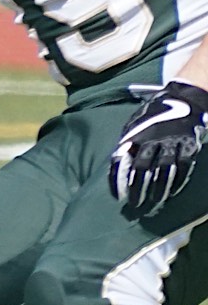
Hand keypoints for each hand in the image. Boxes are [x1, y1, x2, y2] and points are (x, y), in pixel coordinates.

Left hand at [108, 80, 207, 217]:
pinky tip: (173, 192)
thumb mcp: (135, 124)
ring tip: (153, 202)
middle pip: (141, 169)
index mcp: (134, 135)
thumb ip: (127, 142)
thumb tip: (117, 163)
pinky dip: (177, 181)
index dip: (117, 180)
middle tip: (134, 204)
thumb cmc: (153, 115)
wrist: (182, 100)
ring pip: (163, 171)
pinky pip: (183, 167)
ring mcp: (171, 143)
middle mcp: (151, 140)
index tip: (117, 196)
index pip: (121, 161)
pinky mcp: (188, 146)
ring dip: (158, 189)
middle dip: (137, 188)